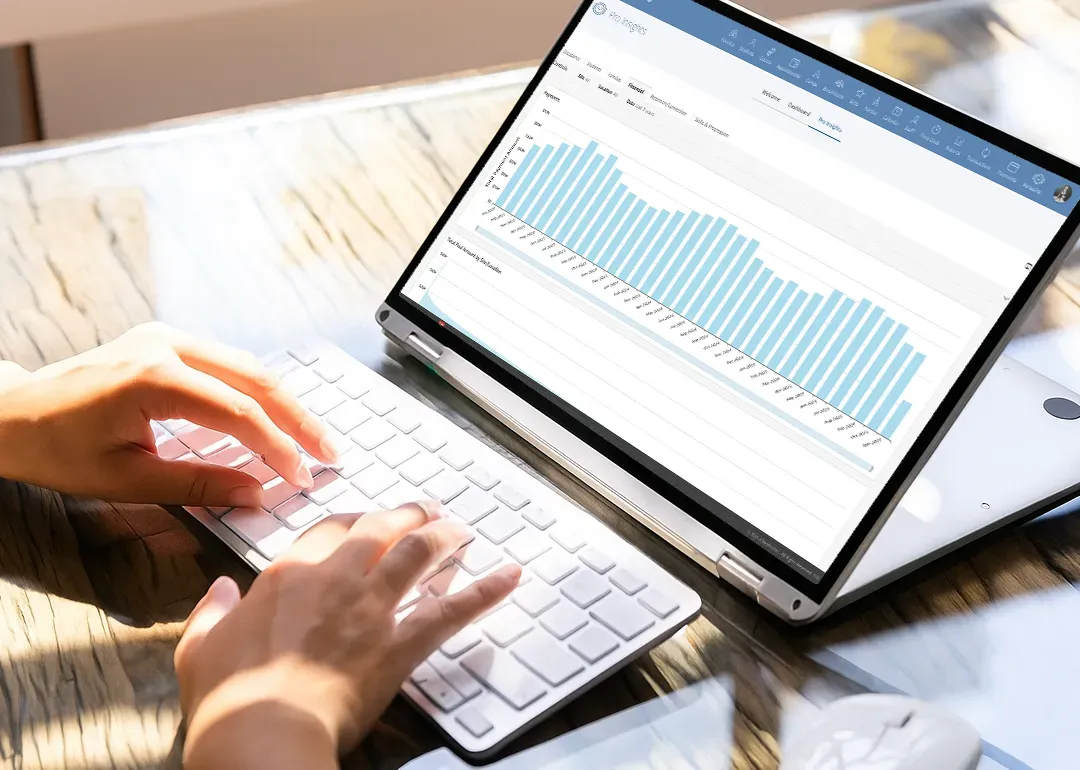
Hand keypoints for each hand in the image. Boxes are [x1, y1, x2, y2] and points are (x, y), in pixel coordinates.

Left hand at [0, 322, 337, 506]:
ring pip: (247, 364)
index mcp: (154, 379)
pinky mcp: (164, 340)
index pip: (240, 412)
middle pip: (256, 378)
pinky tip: (277, 413)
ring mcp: (166, 336)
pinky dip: (257, 389)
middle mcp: (165, 345)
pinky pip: (226, 362)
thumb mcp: (126, 479)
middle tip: (330, 452)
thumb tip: (254, 494)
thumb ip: (196, 485)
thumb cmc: (57, 450)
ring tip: (312, 436)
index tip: (303, 477)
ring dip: (284, 401)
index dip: (279, 447)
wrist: (10, 415)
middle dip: (299, 418)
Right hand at [175, 502, 520, 769]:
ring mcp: (372, 610)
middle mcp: (336, 579)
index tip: (369, 519)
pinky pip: (449, 612)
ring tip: (462, 529)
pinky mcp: (398, 646)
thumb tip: (220, 591)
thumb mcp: (199, 646)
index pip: (332, 528)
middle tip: (427, 511)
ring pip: (419, 555)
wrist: (261, 730)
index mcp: (289, 573)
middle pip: (383, 529)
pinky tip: (509, 577)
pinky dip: (484, 592)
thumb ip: (212, 611)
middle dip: (409, 515)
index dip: (357, 520)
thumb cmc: (228, 694)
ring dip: (445, 537)